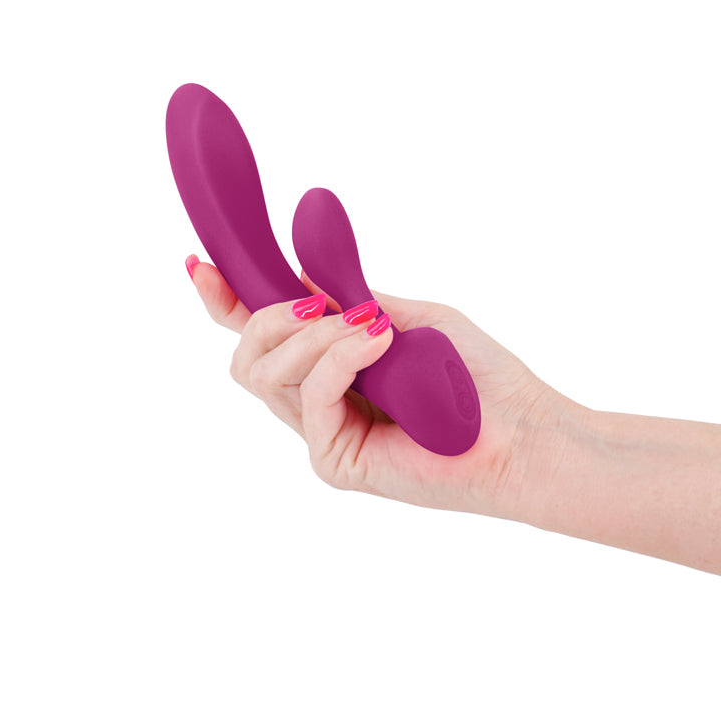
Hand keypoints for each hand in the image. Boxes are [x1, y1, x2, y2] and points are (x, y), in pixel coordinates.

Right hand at [185, 254, 572, 521]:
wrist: (522, 432)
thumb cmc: (477, 375)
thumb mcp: (406, 317)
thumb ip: (349, 301)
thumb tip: (300, 277)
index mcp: (329, 370)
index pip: (258, 340)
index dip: (224, 302)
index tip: (199, 261)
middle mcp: (316, 404)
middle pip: (246, 358)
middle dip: (266, 316)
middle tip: (317, 306)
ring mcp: (321, 435)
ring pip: (266, 374)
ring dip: (310, 336)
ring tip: (369, 326)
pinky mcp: (333, 461)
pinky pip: (310, 395)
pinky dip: (340, 358)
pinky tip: (378, 343)